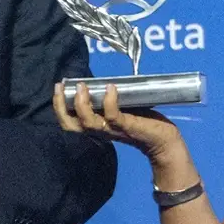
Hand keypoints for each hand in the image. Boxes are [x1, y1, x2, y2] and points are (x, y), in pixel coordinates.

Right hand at [53, 80, 179, 160]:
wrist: (164, 141)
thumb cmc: (143, 122)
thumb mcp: (121, 109)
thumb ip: (111, 100)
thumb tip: (104, 81)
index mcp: (96, 127)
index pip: (69, 122)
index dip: (59, 107)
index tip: (59, 87)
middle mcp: (101, 131)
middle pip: (71, 126)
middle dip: (61, 106)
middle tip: (61, 87)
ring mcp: (113, 130)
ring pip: (89, 122)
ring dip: (82, 104)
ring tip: (82, 87)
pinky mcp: (128, 127)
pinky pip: (114, 116)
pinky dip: (110, 101)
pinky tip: (110, 88)